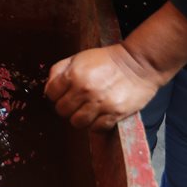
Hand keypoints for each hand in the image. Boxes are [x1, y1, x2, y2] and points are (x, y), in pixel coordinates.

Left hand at [44, 45, 162, 130]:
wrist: (138, 64)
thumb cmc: (107, 60)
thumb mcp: (79, 57)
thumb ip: (60, 70)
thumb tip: (48, 88)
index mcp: (74, 74)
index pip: (51, 95)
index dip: (56, 95)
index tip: (64, 94)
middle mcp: (85, 90)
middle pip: (62, 111)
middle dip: (67, 107)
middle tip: (76, 103)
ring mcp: (100, 103)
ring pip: (77, 123)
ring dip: (80, 118)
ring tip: (87, 111)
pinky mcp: (115, 113)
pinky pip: (96, 129)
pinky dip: (96, 125)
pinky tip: (100, 115)